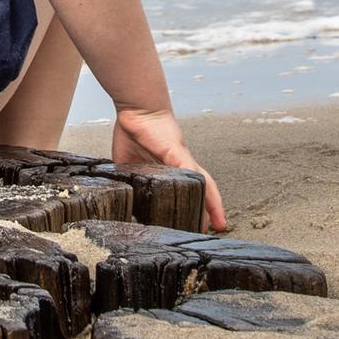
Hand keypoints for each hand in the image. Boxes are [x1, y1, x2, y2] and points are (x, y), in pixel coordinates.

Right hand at [113, 106, 227, 232]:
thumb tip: (122, 199)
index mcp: (168, 169)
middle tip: (210, 231)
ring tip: (216, 224)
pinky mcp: (179, 153)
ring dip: (211, 205)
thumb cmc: (133, 130)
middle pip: (200, 192)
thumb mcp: (127, 164)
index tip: (192, 226)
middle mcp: (181, 165)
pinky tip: (208, 204)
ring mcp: (182, 159)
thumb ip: (130, 180)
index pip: (185, 192)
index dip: (191, 209)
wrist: (136, 107)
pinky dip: (204, 190)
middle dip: (206, 212)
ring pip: (203, 186)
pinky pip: (195, 174)